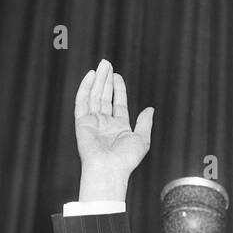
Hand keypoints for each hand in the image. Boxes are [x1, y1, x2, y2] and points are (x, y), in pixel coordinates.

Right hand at [74, 59, 153, 201]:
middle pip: (104, 97)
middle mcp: (105, 123)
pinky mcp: (82, 122)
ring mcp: (93, 122)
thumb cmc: (126, 159)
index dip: (118, 89)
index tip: (117, 76)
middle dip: (106, 80)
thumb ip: (145, 123)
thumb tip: (150, 109)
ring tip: (102, 65)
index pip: (118, 104)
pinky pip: (82, 101)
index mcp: (119, 127)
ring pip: (94, 96)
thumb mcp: (142, 139)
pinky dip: (86, 88)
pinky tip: (91, 75)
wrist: (109, 168)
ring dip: (98, 80)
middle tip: (107, 64)